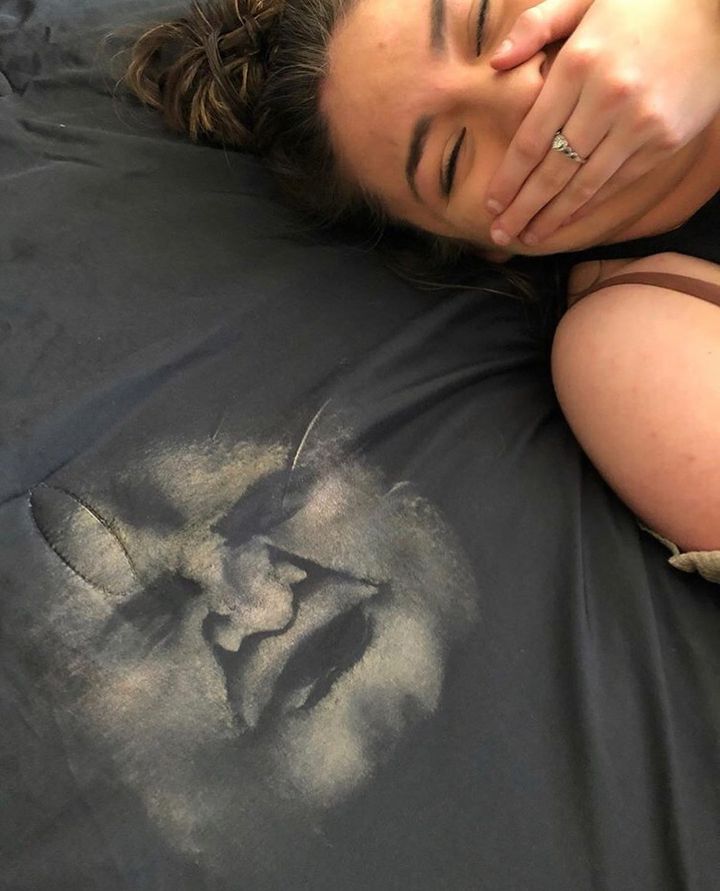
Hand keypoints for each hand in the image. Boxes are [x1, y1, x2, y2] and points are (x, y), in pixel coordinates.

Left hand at [485, 0, 719, 247]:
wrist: (719, 11)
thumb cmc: (643, 3)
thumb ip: (536, 25)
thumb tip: (495, 63)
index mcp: (579, 64)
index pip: (531, 139)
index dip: (508, 179)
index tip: (490, 203)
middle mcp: (606, 99)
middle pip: (552, 170)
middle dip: (522, 208)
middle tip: (500, 233)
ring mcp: (638, 124)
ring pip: (583, 185)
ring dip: (551, 217)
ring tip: (528, 236)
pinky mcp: (664, 142)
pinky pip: (616, 183)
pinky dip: (588, 205)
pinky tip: (566, 220)